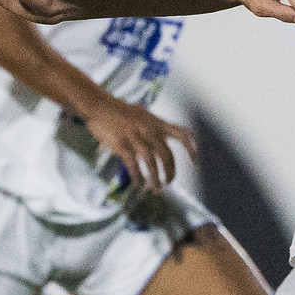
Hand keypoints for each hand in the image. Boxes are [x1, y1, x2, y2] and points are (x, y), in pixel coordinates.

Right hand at [80, 96, 194, 192]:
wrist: (99, 105)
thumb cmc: (119, 111)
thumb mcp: (142, 115)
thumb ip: (153, 127)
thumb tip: (160, 139)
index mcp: (157, 123)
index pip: (182, 133)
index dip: (191, 148)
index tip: (195, 161)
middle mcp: (149, 130)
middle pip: (167, 155)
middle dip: (170, 172)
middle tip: (168, 182)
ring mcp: (135, 138)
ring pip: (152, 163)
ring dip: (155, 179)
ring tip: (156, 188)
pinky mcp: (122, 145)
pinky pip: (134, 166)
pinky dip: (138, 178)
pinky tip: (139, 184)